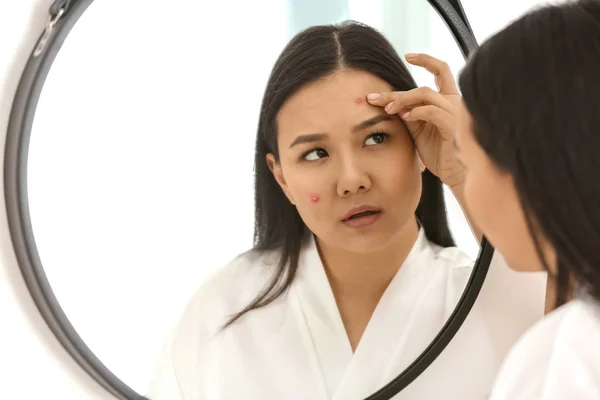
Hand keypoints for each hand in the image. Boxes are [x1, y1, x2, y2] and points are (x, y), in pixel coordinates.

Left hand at [367, 53, 464, 187]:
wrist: (454, 173)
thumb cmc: (438, 152)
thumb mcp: (419, 129)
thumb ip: (409, 113)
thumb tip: (390, 102)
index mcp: (449, 100)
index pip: (441, 71)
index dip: (426, 60)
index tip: (408, 56)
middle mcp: (454, 102)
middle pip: (422, 87)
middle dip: (396, 94)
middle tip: (375, 100)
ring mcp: (455, 112)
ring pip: (425, 95)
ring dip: (402, 100)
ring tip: (387, 111)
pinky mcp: (452, 125)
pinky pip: (431, 111)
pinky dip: (415, 112)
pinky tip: (405, 118)